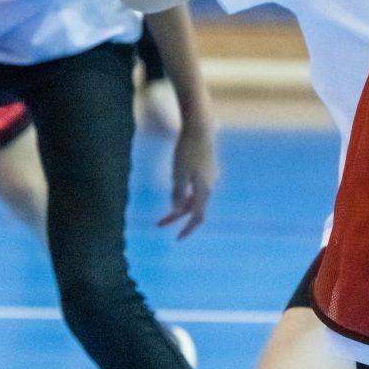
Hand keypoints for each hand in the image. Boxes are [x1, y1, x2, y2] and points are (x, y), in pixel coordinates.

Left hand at [158, 117, 217, 240]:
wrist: (200, 129)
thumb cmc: (187, 150)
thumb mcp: (178, 174)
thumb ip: (178, 194)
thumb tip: (177, 210)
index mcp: (204, 189)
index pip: (197, 217)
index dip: (187, 230)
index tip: (177, 239)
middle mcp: (210, 186)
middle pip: (193, 208)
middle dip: (176, 217)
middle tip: (159, 223)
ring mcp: (210, 178)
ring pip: (195, 198)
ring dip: (180, 206)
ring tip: (166, 209)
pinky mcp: (208, 170)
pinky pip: (197, 189)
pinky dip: (186, 196)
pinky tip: (178, 192)